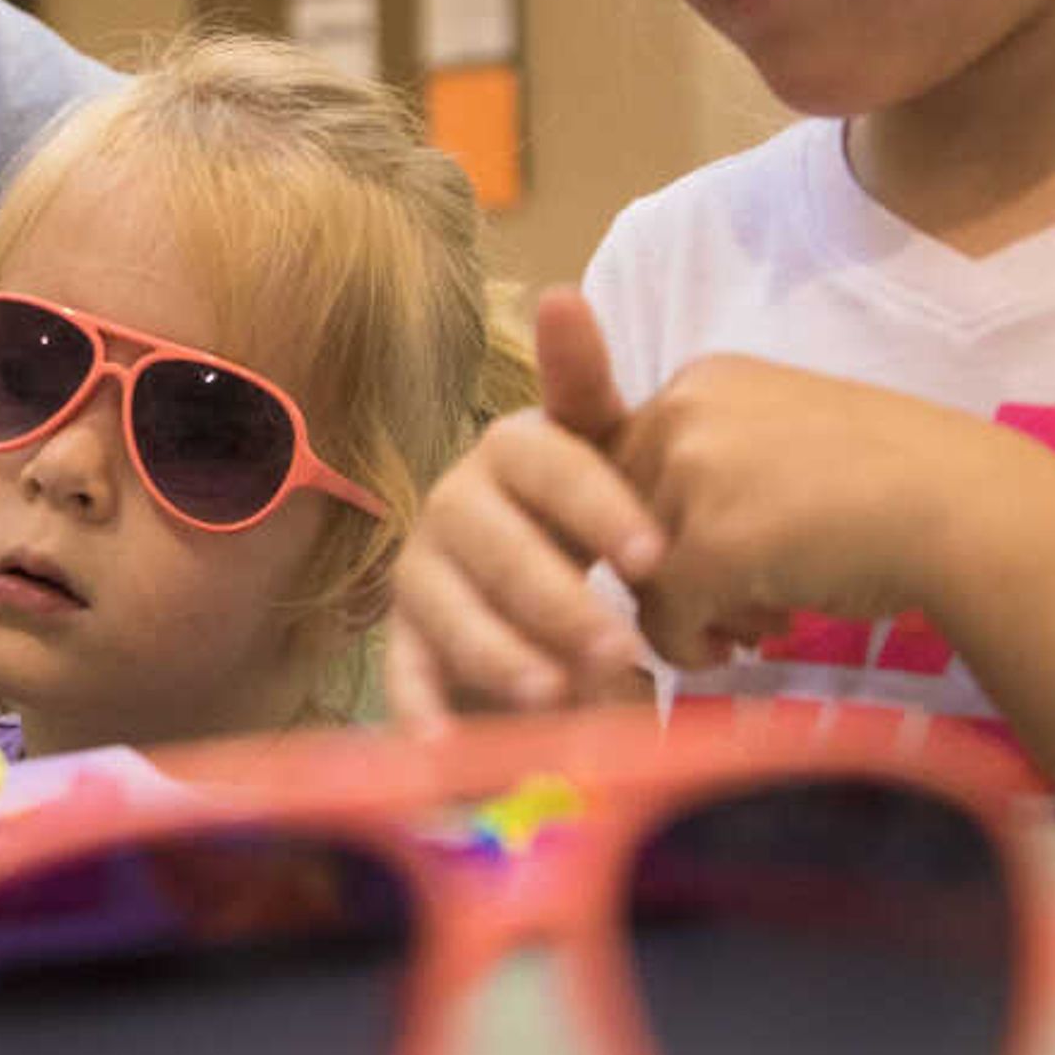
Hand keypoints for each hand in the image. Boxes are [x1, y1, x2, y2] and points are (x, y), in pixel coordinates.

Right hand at [383, 291, 665, 722]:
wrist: (546, 590)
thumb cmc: (601, 524)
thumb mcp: (627, 470)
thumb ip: (600, 401)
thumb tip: (561, 299)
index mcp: (521, 450)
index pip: (549, 460)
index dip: (596, 503)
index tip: (651, 554)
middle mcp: (460, 502)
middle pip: (496, 542)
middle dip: (556, 596)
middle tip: (619, 647)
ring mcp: (424, 572)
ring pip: (447, 606)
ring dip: (497, 650)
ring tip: (552, 696)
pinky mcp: (403, 639)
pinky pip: (404, 674)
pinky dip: (421, 714)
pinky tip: (447, 755)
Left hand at [605, 354, 1002, 667]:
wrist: (966, 508)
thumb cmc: (894, 486)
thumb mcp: (786, 445)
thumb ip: (718, 468)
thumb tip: (657, 548)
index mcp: (703, 382)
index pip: (625, 462)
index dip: (661, 524)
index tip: (717, 553)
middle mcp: (681, 411)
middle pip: (618, 520)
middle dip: (673, 570)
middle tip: (744, 602)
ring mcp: (687, 474)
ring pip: (636, 574)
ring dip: (692, 611)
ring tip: (760, 620)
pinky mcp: (703, 543)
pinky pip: (662, 618)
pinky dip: (696, 646)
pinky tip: (752, 644)